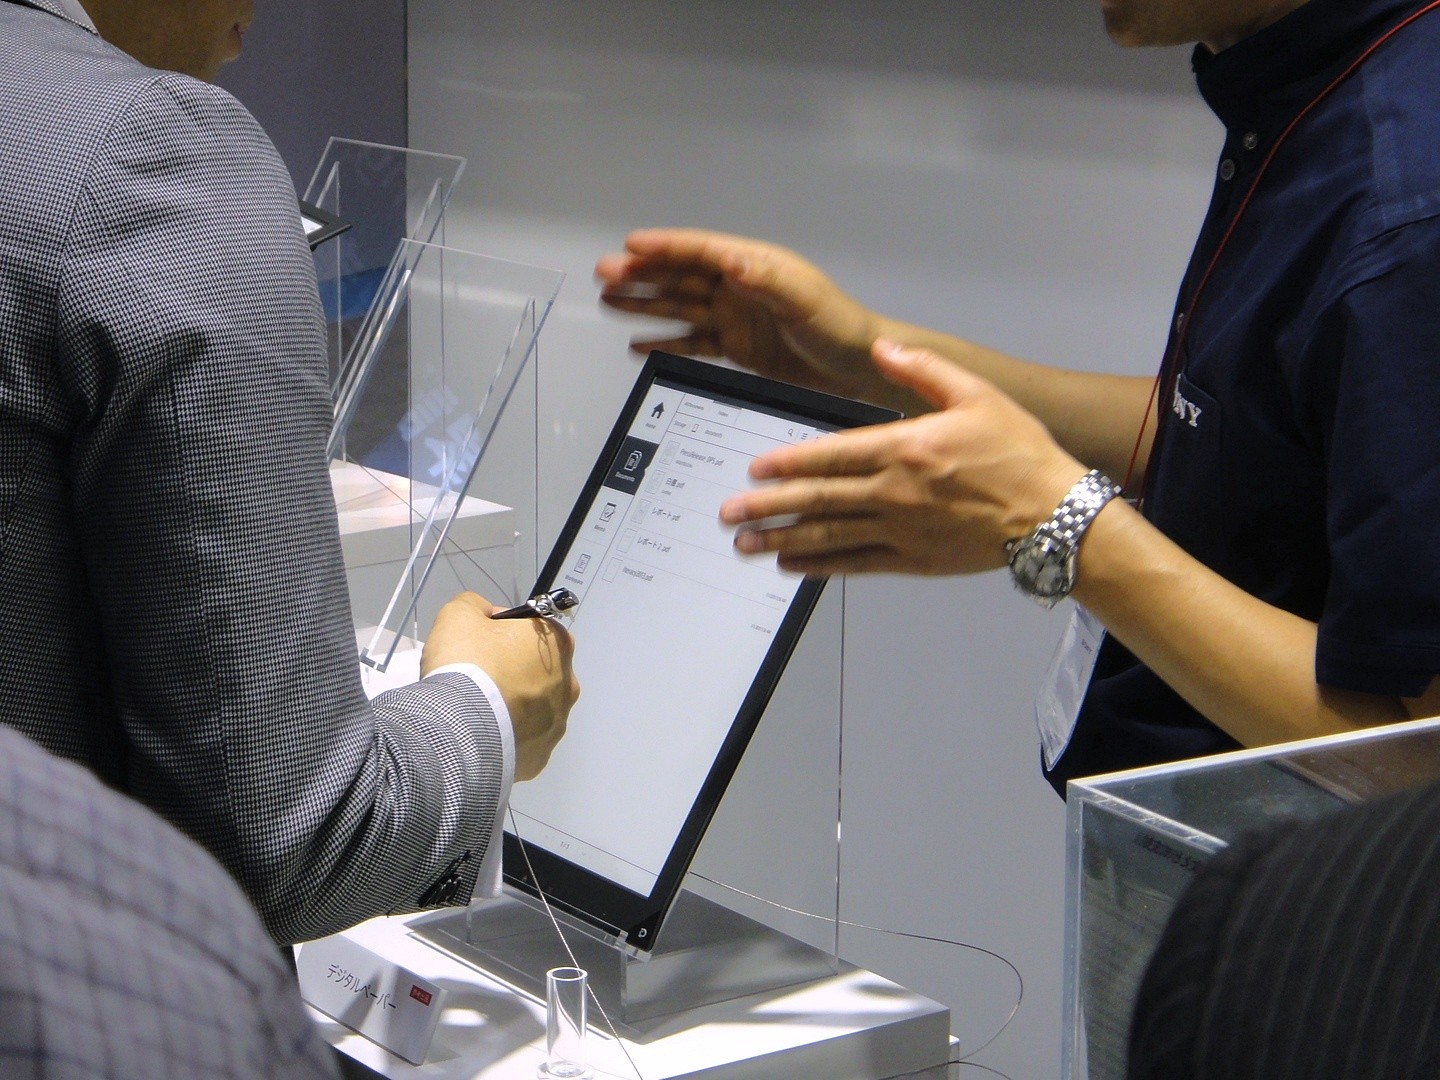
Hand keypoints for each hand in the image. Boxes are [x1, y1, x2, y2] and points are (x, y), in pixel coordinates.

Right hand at [421, 593, 578, 780]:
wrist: (459, 726)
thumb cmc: (467, 663)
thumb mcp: (459, 614)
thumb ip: (476, 607)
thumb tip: (487, 617)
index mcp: (558, 644)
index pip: (532, 630)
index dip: (503, 632)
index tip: (480, 644)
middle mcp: (568, 684)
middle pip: (536, 672)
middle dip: (511, 673)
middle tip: (476, 679)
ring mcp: (557, 725)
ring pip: (532, 710)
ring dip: (511, 708)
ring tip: (476, 712)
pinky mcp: (540, 757)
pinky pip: (522, 742)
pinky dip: (505, 738)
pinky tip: (481, 735)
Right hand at [595, 228, 881, 399]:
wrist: (859, 371)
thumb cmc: (840, 327)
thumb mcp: (805, 300)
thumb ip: (766, 280)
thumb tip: (731, 261)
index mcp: (755, 267)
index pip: (700, 252)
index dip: (665, 247)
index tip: (631, 244)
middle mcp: (740, 288)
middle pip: (681, 277)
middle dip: (642, 274)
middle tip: (604, 272)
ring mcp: (736, 318)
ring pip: (680, 308)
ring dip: (645, 305)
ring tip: (609, 302)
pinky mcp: (738, 348)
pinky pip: (693, 342)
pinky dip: (667, 342)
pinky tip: (639, 344)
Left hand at [718, 341, 1085, 575]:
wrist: (1055, 516)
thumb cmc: (1020, 454)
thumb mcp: (977, 394)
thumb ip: (924, 370)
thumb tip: (883, 349)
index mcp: (906, 447)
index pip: (831, 455)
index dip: (788, 463)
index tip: (755, 468)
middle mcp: (895, 493)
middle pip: (818, 499)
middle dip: (767, 507)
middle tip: (728, 514)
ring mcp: (901, 531)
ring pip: (828, 536)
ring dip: (782, 540)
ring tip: (744, 544)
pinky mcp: (913, 560)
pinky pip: (855, 564)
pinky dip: (819, 566)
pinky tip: (791, 565)